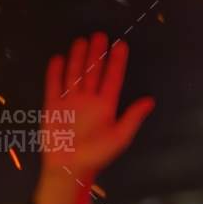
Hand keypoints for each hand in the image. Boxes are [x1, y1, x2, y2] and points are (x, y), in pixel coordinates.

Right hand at [40, 33, 153, 184]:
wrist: (68, 168)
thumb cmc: (96, 155)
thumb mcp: (120, 137)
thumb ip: (132, 117)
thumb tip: (150, 100)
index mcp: (106, 106)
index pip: (112, 78)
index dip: (117, 62)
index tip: (121, 45)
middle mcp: (88, 100)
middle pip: (93, 72)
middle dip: (97, 54)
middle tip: (100, 35)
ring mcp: (70, 101)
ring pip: (74, 74)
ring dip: (78, 58)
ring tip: (81, 40)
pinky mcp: (52, 106)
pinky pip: (53, 86)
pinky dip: (54, 72)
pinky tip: (58, 58)